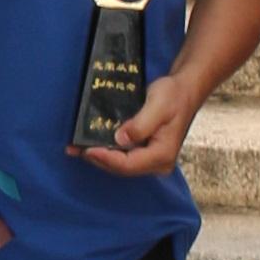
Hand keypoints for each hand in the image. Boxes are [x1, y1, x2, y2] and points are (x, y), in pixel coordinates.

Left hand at [79, 70, 202, 180]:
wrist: (185, 91)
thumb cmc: (173, 95)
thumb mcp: (158, 105)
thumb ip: (140, 124)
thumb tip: (120, 139)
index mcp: (162, 154)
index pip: (128, 164)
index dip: (105, 158)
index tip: (86, 148)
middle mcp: (158, 163)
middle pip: (122, 168)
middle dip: (97, 159)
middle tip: (74, 148)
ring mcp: (152, 160)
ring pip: (121, 164)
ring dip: (99, 156)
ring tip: (77, 148)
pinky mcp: (146, 153)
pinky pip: (123, 157)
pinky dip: (107, 152)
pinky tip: (92, 145)